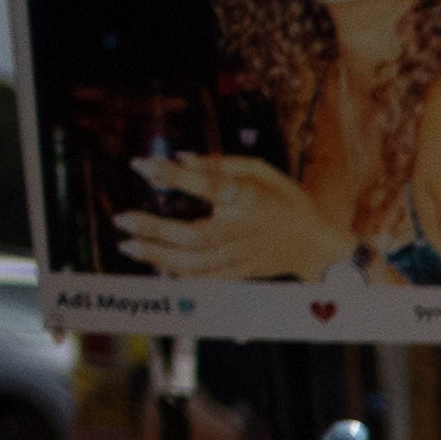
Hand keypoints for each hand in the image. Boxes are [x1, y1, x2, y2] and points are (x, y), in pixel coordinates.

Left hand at [118, 156, 327, 282]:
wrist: (318, 245)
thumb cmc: (287, 201)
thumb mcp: (263, 171)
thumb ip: (221, 164)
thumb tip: (181, 159)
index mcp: (254, 200)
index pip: (210, 187)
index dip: (175, 176)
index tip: (141, 165)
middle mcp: (248, 231)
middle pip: (198, 236)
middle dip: (157, 228)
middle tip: (122, 219)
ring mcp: (245, 257)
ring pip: (199, 263)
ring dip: (160, 256)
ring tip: (128, 245)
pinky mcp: (243, 274)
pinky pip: (208, 281)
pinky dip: (180, 277)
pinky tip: (157, 267)